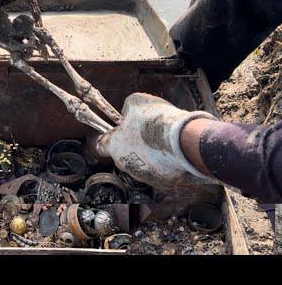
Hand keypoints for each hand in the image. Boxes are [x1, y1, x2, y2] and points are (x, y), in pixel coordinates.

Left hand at [95, 93, 217, 190]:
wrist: (182, 140)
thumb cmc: (155, 121)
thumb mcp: (136, 102)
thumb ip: (128, 108)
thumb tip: (128, 112)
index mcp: (114, 148)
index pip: (102, 146)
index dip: (110, 138)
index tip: (118, 132)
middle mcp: (126, 166)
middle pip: (124, 156)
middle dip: (132, 146)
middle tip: (145, 134)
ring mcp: (144, 176)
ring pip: (142, 165)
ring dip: (149, 156)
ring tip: (162, 143)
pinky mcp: (162, 183)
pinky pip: (160, 172)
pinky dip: (165, 164)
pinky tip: (173, 153)